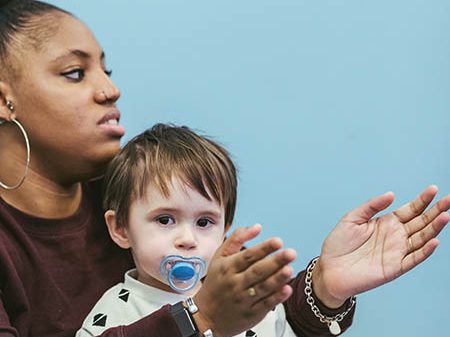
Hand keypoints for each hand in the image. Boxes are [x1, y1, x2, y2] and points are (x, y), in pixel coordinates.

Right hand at [193, 224, 296, 336]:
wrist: (206, 317)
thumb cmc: (215, 283)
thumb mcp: (219, 258)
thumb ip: (237, 239)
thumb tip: (256, 227)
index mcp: (228, 268)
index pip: (248, 256)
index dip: (264, 248)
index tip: (278, 241)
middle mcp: (236, 283)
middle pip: (257, 271)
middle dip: (275, 261)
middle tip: (290, 253)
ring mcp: (244, 299)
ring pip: (263, 287)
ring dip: (278, 278)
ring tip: (290, 269)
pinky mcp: (251, 314)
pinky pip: (266, 304)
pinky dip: (277, 297)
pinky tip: (287, 289)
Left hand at [313, 185, 449, 307]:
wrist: (329, 268)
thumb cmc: (338, 244)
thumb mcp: (352, 218)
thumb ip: (372, 206)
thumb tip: (391, 194)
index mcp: (386, 223)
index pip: (410, 209)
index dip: (422, 200)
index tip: (433, 189)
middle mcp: (395, 236)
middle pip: (421, 222)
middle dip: (436, 211)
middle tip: (449, 200)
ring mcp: (397, 251)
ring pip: (421, 238)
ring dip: (434, 228)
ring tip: (445, 216)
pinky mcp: (395, 267)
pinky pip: (414, 259)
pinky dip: (424, 251)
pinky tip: (434, 240)